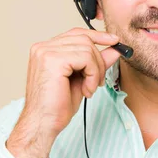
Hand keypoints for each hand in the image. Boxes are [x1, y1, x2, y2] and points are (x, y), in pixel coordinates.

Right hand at [6, 28, 121, 157]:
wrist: (43, 124)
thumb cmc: (57, 106)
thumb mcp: (82, 79)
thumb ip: (96, 62)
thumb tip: (114, 50)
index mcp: (46, 50)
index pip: (76, 33)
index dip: (97, 36)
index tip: (114, 41)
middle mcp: (43, 47)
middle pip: (84, 39)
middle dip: (99, 61)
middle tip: (98, 82)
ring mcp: (46, 51)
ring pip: (87, 48)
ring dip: (96, 71)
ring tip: (90, 88)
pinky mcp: (52, 60)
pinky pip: (86, 58)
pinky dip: (92, 75)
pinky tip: (86, 90)